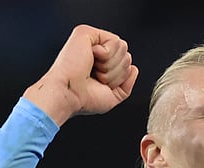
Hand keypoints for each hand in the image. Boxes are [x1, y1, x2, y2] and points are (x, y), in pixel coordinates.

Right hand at [24, 24, 139, 125]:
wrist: (69, 96)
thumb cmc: (84, 99)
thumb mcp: (111, 97)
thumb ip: (126, 85)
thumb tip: (134, 69)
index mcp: (99, 64)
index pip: (125, 64)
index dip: (118, 78)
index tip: (100, 83)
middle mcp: (95, 51)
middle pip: (126, 55)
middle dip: (116, 72)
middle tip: (96, 77)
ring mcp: (91, 40)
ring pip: (123, 48)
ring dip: (111, 66)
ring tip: (93, 70)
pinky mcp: (86, 33)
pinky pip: (115, 41)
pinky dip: (106, 56)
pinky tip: (91, 59)